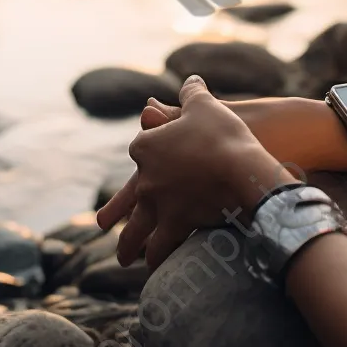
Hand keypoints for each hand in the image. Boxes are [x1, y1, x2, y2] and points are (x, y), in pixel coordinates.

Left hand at [95, 75, 295, 269]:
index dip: (141, 157)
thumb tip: (191, 79)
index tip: (141, 166)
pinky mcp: (175, 226)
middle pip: (128, 198)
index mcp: (147, 145)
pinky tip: (154, 267)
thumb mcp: (207, 107)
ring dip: (128, 246)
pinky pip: (161, 247)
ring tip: (125, 260)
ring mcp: (158, 204)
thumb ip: (193, 94)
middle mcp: (145, 177)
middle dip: (115, 213)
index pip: (139, 148)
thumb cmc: (224, 133)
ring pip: (137, 230)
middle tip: (104, 226)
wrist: (242, 168)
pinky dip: (157, 258)